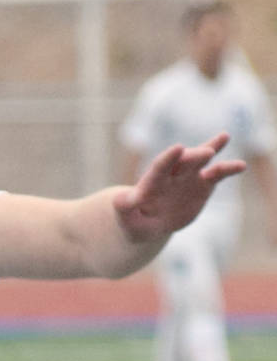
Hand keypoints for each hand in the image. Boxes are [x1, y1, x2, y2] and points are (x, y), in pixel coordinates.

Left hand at [115, 137, 245, 243]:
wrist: (149, 223)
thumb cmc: (133, 220)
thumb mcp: (125, 216)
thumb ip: (123, 206)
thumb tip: (118, 201)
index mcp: (152, 181)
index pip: (160, 168)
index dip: (168, 159)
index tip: (178, 148)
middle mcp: (172, 174)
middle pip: (183, 162)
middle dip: (193, 156)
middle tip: (205, 152)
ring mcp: (189, 177)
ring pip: (202, 162)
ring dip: (212, 149)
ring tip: (224, 137)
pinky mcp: (203, 184)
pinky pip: (217, 175)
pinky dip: (228, 169)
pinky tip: (241, 165)